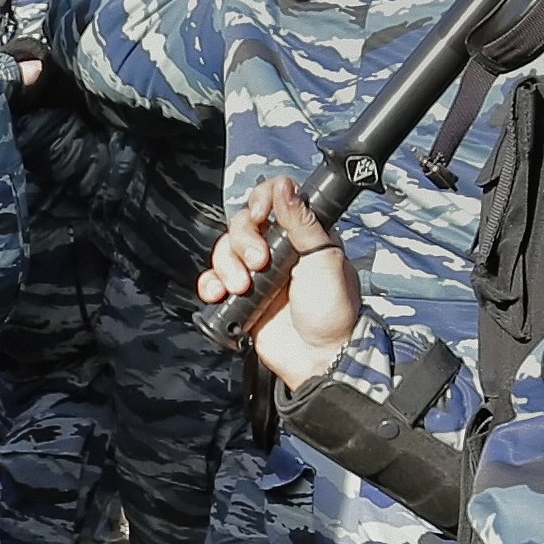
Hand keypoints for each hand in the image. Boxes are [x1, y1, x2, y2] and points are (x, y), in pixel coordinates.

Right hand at [204, 174, 362, 390]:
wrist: (318, 357)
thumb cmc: (333, 310)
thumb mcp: (326, 259)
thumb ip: (303, 222)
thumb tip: (284, 186)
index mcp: (302, 234)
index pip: (274, 201)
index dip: (261, 200)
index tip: (261, 213)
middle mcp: (278, 249)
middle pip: (243, 224)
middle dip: (244, 241)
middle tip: (260, 263)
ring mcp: (258, 274)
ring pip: (225, 250)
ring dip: (227, 265)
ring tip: (243, 288)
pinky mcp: (241, 298)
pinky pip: (213, 280)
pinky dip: (210, 283)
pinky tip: (219, 294)